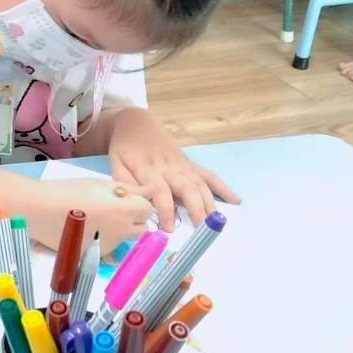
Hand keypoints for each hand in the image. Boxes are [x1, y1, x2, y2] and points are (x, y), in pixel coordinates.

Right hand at [34, 179, 153, 253]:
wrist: (40, 210)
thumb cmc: (68, 191)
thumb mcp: (100, 184)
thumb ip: (128, 189)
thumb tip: (151, 190)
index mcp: (124, 210)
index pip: (148, 210)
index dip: (139, 203)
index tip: (127, 200)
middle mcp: (121, 231)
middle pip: (143, 229)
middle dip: (135, 221)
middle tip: (115, 211)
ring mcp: (109, 246)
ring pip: (125, 239)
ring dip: (119, 230)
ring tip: (96, 219)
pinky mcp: (96, 255)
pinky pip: (108, 247)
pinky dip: (103, 239)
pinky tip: (86, 229)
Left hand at [108, 108, 239, 230]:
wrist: (137, 122)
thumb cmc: (124, 148)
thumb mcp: (116, 163)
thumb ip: (126, 183)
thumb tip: (137, 203)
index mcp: (148, 169)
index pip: (160, 192)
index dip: (166, 210)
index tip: (169, 228)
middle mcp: (169, 167)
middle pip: (187, 188)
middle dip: (196, 209)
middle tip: (200, 229)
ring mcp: (183, 165)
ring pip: (200, 184)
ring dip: (210, 203)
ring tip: (216, 223)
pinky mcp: (190, 164)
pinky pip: (209, 175)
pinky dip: (223, 187)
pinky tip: (236, 200)